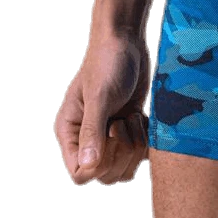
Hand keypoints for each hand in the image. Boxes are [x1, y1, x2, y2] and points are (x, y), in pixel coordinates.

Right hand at [55, 31, 150, 184]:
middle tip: (123, 122)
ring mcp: (110, 135)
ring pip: (125, 167)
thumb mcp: (100, 97)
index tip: (111, 136)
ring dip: (135, 146)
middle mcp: (88, 138)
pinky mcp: (130, 129)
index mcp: (71, 133)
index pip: (80, 174)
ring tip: (133, 117)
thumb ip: (93, 131)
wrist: (127, 42)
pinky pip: (141, 153)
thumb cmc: (107, 63)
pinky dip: (146, 139)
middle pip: (106, 175)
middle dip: (122, 153)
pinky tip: (143, 117)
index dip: (100, 166)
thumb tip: (88, 167)